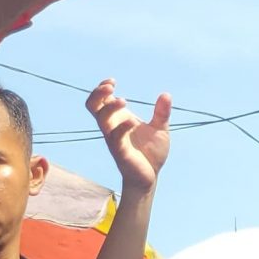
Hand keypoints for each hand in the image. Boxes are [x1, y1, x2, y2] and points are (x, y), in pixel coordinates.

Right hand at [86, 79, 169, 193]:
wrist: (151, 177)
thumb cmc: (151, 153)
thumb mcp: (160, 129)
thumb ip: (161, 113)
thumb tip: (166, 94)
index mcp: (119, 119)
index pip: (100, 100)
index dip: (101, 88)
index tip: (112, 81)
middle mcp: (112, 127)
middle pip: (92, 106)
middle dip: (97, 93)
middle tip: (110, 87)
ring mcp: (114, 139)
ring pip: (100, 119)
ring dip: (109, 107)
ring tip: (124, 102)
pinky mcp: (120, 151)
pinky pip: (114, 137)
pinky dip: (121, 127)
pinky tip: (132, 123)